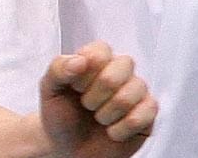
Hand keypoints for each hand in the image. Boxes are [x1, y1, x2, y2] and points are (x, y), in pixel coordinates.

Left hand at [37, 42, 154, 151]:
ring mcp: (136, 91)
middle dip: (98, 92)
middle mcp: (119, 71)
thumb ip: (58, 69)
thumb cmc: (61, 115)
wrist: (69, 148)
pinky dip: (122, 128)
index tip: (75, 87)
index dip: (87, 71)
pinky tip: (112, 131)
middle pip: (124, 65)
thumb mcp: (49, 90)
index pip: (102, 50)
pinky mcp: (148, 113)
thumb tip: (80, 60)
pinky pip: (146, 113)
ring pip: (135, 90)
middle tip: (87, 105)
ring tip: (99, 118)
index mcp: (95, 59)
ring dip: (108, 112)